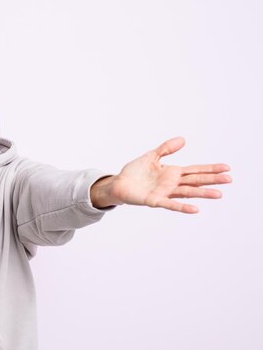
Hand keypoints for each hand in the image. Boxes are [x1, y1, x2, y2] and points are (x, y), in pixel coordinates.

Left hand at [91, 137, 231, 212]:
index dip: (210, 169)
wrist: (119, 183)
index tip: (226, 168)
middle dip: (212, 180)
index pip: (195, 170)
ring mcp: (164, 193)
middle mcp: (172, 184)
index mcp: (172, 172)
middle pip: (195, 181)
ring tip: (218, 194)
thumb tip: (183, 139)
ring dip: (202, 193)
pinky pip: (170, 204)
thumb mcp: (151, 156)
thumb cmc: (135, 171)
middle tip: (229, 180)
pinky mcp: (154, 200)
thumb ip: (166, 149)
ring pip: (187, 193)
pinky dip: (182, 207)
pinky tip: (195, 209)